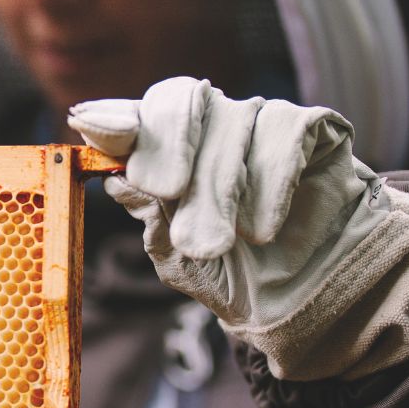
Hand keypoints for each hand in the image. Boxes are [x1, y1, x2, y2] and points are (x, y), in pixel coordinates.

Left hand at [69, 76, 408, 380]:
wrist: (313, 305)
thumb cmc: (237, 278)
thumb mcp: (179, 253)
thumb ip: (149, 208)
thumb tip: (111, 170)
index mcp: (173, 150)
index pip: (140, 115)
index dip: (117, 117)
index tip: (91, 127)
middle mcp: (216, 126)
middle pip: (182, 102)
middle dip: (170, 149)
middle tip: (166, 192)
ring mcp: (264, 124)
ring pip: (233, 119)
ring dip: (220, 184)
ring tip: (218, 241)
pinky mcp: (316, 131)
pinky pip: (288, 129)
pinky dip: (272, 177)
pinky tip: (264, 226)